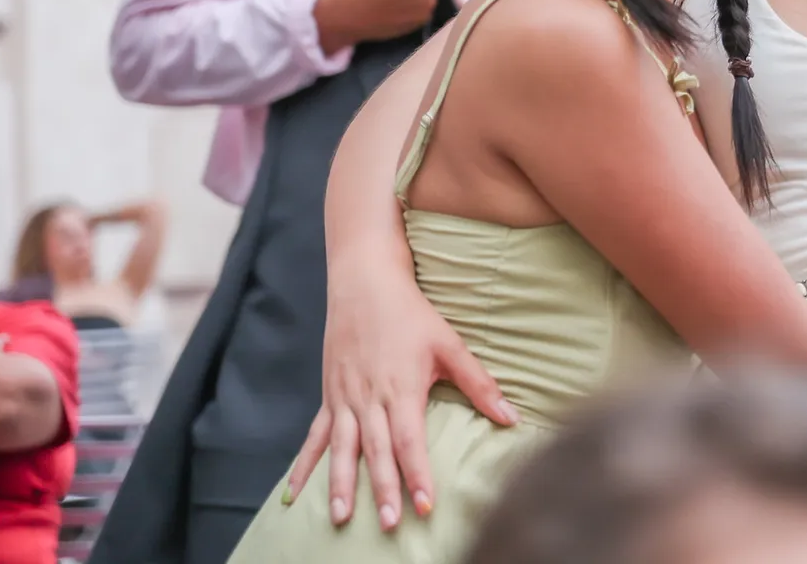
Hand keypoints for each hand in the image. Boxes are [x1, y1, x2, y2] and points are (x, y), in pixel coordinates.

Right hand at [286, 266, 512, 529]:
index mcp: (401, 388)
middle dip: (383, 489)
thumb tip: (512, 417)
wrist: (364, 283)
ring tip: (340, 517)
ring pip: (341, 449)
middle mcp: (369, 398)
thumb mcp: (450, 344)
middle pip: (376, 451)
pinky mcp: (329, 396)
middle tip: (389, 524)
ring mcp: (345, 398)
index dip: (417, 473)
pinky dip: (304, 464)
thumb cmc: (411, 314)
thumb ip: (479, 383)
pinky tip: (294, 492)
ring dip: (340, 485)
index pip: (410, 440)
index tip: (425, 505)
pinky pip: (315, 436)